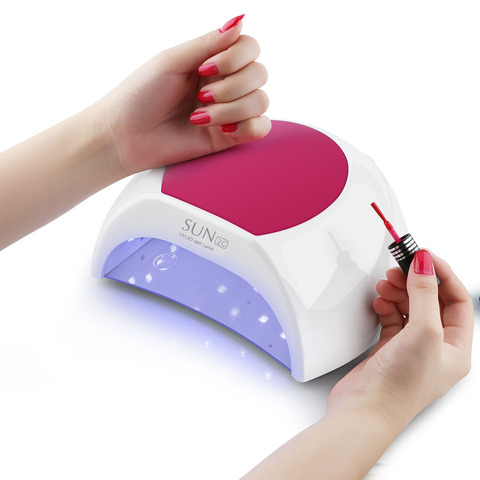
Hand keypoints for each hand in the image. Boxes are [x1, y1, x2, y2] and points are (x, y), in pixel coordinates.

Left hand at [96, 14, 269, 175]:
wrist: (126, 136)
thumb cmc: (140, 95)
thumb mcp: (172, 61)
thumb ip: (208, 43)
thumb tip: (240, 19)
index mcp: (211, 61)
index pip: (250, 47)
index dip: (236, 57)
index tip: (204, 69)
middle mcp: (224, 83)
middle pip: (259, 74)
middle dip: (232, 87)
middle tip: (201, 96)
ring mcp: (229, 110)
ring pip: (260, 102)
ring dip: (231, 109)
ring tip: (199, 118)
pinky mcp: (229, 136)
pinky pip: (261, 128)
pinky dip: (246, 127)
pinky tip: (221, 129)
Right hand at [327, 250, 472, 427]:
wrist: (363, 411)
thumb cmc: (399, 388)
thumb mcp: (422, 333)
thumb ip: (423, 295)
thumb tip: (425, 265)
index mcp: (456, 348)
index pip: (457, 300)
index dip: (442, 275)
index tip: (423, 256)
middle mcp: (436, 347)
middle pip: (431, 301)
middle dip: (415, 281)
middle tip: (398, 267)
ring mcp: (411, 347)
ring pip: (409, 307)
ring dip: (397, 292)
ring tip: (385, 284)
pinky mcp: (389, 348)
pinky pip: (391, 317)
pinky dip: (385, 305)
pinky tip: (379, 302)